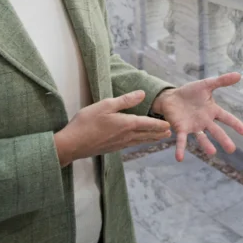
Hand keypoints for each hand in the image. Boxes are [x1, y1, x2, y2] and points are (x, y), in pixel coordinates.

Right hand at [53, 90, 171, 166]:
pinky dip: (139, 142)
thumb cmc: (87, 122)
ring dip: (150, 139)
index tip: (170, 125)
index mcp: (127, 124)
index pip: (148, 123)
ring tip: (158, 138)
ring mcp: (119, 144)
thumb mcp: (106, 105)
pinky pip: (130, 144)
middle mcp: (126, 136)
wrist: (72, 144)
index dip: (159, 124)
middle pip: (146, 135)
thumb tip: (142, 94)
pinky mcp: (112, 148)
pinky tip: (137, 142)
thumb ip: (125, 100)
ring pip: (139, 141)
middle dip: (158, 133)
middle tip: (170, 133)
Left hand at [150, 73, 242, 161]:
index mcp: (212, 111)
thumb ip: (222, 81)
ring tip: (212, 153)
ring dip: (206, 145)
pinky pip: (182, 140)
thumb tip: (239, 75)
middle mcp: (205, 121)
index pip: (226, 118)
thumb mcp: (206, 85)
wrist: (171, 97)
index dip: (235, 124)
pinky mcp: (181, 129)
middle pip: (216, 131)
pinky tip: (180, 158)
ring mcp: (193, 127)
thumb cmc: (190, 92)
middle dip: (224, 140)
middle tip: (232, 149)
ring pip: (202, 138)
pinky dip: (180, 149)